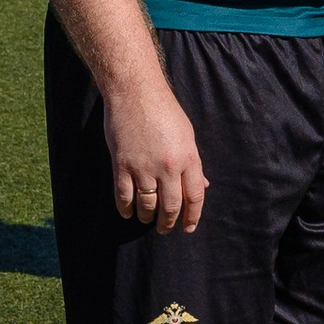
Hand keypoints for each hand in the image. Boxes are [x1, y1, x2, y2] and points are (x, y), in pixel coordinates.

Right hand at [106, 84, 207, 233]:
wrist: (135, 94)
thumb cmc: (165, 111)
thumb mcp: (187, 135)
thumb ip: (193, 164)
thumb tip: (201, 186)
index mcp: (188, 158)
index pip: (195, 196)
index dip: (193, 215)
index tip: (189, 227)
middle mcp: (168, 167)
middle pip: (171, 205)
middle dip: (169, 222)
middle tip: (166, 230)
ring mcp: (143, 167)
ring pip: (147, 204)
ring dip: (148, 217)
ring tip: (148, 221)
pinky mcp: (122, 165)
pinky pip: (123, 196)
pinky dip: (126, 208)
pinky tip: (128, 213)